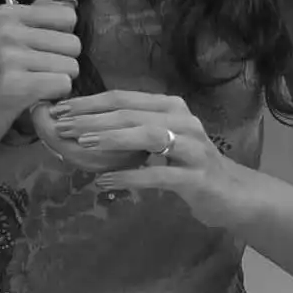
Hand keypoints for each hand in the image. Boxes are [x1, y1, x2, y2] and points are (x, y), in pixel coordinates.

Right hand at [0, 0, 80, 156]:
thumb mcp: (7, 38)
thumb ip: (37, 18)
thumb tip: (69, 5)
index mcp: (6, 14)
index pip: (66, 15)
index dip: (62, 36)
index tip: (42, 49)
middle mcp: (6, 30)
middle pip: (73, 43)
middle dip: (63, 62)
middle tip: (38, 73)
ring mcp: (9, 57)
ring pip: (71, 66)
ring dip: (58, 81)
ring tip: (34, 85)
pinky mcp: (15, 85)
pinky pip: (62, 84)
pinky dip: (54, 95)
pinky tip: (34, 97)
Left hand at [47, 91, 253, 228]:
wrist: (232, 194)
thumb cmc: (189, 165)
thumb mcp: (162, 142)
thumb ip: (132, 131)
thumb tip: (84, 128)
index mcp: (171, 107)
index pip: (123, 98)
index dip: (89, 103)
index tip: (60, 110)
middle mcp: (183, 121)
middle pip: (131, 113)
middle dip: (93, 118)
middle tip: (62, 126)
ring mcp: (193, 148)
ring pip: (147, 135)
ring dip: (111, 138)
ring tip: (82, 144)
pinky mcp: (196, 177)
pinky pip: (158, 174)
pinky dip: (129, 177)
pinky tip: (104, 182)